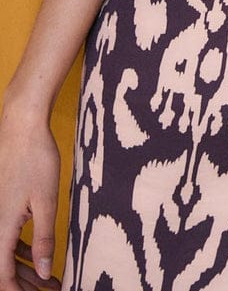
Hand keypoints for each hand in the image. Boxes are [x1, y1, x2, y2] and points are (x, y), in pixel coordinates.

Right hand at [0, 110, 60, 290]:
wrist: (22, 127)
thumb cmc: (35, 159)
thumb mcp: (45, 201)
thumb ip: (44, 239)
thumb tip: (44, 273)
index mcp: (1, 229)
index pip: (2, 276)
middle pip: (3, 268)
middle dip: (24, 284)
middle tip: (49, 289)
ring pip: (6, 254)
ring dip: (25, 269)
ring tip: (49, 279)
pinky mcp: (3, 206)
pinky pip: (8, 238)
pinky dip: (23, 251)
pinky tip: (39, 254)